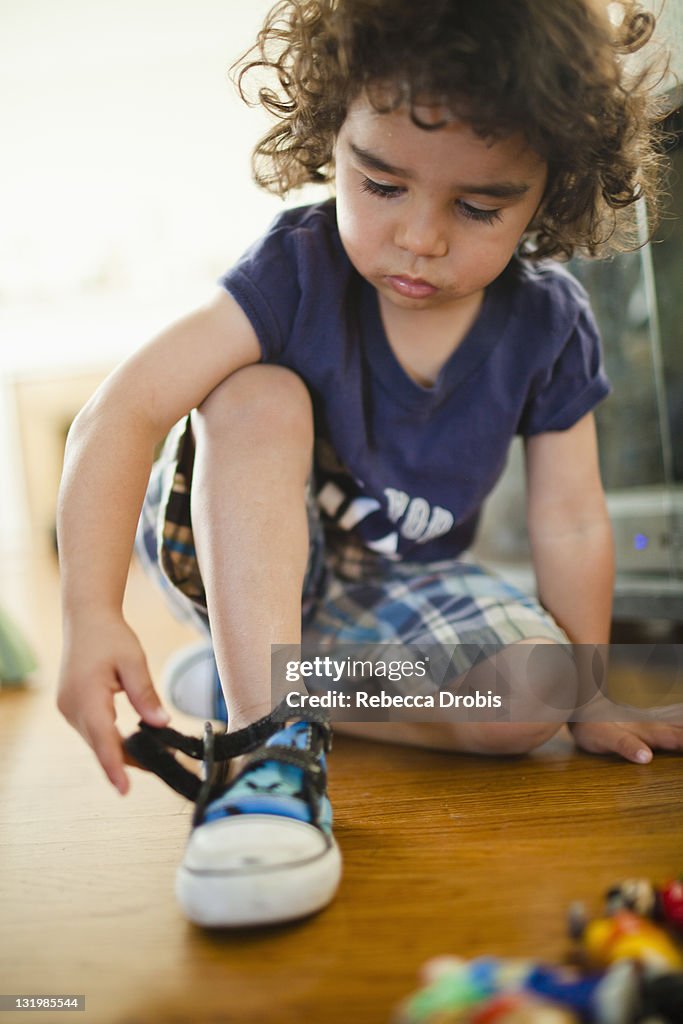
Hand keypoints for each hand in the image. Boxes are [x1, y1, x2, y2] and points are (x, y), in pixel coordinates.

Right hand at [57, 612, 168, 793]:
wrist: (86, 620)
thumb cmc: (111, 636)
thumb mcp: (134, 661)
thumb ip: (146, 694)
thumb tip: (161, 724)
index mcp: (87, 696)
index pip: (102, 739)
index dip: (114, 766)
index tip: (124, 790)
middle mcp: (72, 707)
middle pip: (101, 744)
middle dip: (127, 760)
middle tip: (162, 765)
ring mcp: (68, 709)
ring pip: (96, 740)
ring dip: (119, 750)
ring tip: (154, 754)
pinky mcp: (71, 707)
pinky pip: (92, 731)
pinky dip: (110, 738)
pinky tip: (132, 742)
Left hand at [570, 719, 682, 763]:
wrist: (580, 705)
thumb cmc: (592, 727)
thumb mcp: (604, 739)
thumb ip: (626, 746)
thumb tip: (647, 757)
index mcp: (649, 731)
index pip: (679, 738)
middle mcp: (656, 724)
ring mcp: (655, 720)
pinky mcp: (652, 719)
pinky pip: (677, 715)